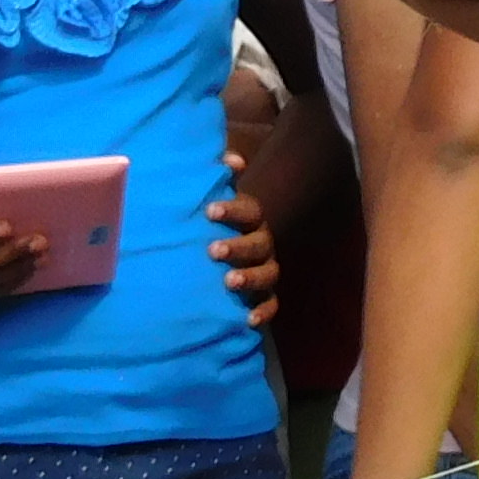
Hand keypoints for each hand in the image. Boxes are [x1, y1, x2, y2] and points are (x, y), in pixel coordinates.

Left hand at [210, 157, 277, 330]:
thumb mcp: (208, 204)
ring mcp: (265, 269)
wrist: (207, 265)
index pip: (249, 211)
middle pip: (259, 243)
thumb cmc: (206, 229)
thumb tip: (230, 159)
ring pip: (268, 273)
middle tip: (213, 250)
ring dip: (250, 276)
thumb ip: (215, 180)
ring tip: (228, 281)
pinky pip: (271, 303)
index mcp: (249, 221)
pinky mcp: (262, 296)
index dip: (233, 210)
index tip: (210, 212)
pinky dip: (263, 311)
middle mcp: (262, 243)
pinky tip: (249, 319)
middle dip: (238, 246)